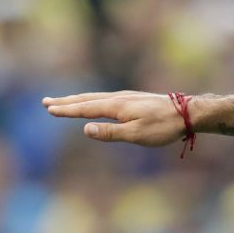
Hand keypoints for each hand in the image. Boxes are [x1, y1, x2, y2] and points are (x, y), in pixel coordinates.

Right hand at [42, 90, 187, 145]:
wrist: (187, 113)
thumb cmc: (163, 127)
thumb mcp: (136, 135)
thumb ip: (110, 133)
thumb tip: (85, 129)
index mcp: (116, 107)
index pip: (85, 108)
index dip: (66, 109)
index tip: (49, 109)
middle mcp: (118, 98)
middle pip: (86, 99)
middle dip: (65, 101)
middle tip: (45, 102)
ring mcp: (126, 97)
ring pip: (95, 97)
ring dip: (77, 99)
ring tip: (63, 101)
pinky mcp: (134, 100)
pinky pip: (105, 98)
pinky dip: (92, 100)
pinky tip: (94, 103)